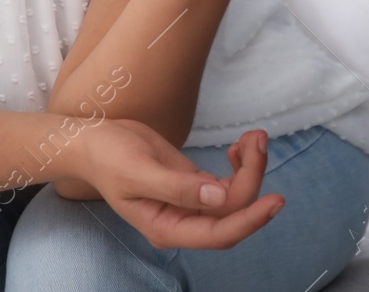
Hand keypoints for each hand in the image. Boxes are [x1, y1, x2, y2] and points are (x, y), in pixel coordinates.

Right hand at [69, 119, 282, 249]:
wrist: (92, 141)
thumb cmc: (108, 157)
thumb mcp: (138, 171)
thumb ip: (178, 188)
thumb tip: (220, 198)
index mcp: (167, 228)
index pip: (219, 233)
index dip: (250, 220)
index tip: (276, 200)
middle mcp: (183, 222)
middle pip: (231, 211)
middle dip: (251, 178)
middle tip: (257, 138)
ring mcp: (190, 204)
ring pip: (233, 196)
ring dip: (250, 168)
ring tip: (254, 136)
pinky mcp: (193, 185)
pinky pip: (226, 183)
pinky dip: (239, 165)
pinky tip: (239, 147)